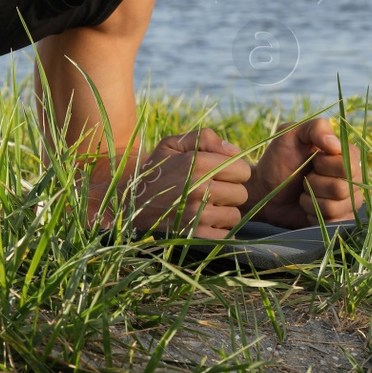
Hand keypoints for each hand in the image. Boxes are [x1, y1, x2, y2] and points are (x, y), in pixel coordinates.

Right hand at [118, 128, 251, 238]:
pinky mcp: (194, 234)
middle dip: (229, 191)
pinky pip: (226, 234)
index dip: (233, 171)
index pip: (242, 169)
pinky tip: (203, 221)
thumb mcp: (172, 145)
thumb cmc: (155, 171)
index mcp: (196, 163)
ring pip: (235, 215)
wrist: (129, 203)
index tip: (220, 173)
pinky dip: (218, 230)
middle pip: (241, 193)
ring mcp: (196, 213)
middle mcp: (198, 187)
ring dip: (224, 212)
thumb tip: (236, 151)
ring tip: (206, 206)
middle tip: (211, 190)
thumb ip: (205, 138)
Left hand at [244, 118, 362, 228]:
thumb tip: (335, 144)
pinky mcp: (341, 221)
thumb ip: (314, 128)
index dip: (326, 164)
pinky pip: (334, 223)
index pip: (349, 164)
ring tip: (303, 193)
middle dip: (314, 184)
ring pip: (337, 207)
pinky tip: (307, 208)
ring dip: (312, 200)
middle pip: (342, 188)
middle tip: (304, 178)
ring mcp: (349, 202)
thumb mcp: (289, 135)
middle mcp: (353, 179)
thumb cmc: (277, 161)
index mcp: (346, 155)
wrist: (264, 191)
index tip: (312, 159)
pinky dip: (314, 215)